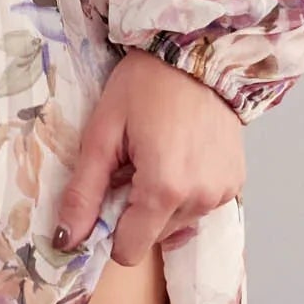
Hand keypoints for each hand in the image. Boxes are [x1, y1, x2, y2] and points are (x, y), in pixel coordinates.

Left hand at [54, 53, 244, 267]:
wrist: (196, 53)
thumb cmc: (144, 86)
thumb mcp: (102, 135)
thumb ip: (84, 193)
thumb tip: (67, 240)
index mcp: (164, 189)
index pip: (129, 250)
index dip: (110, 231)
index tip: (107, 198)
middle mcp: (199, 198)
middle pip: (152, 237)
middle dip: (135, 211)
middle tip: (132, 167)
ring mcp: (223, 193)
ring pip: (176, 224)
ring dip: (161, 203)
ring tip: (158, 157)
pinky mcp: (236, 183)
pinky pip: (200, 207)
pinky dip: (185, 193)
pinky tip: (181, 157)